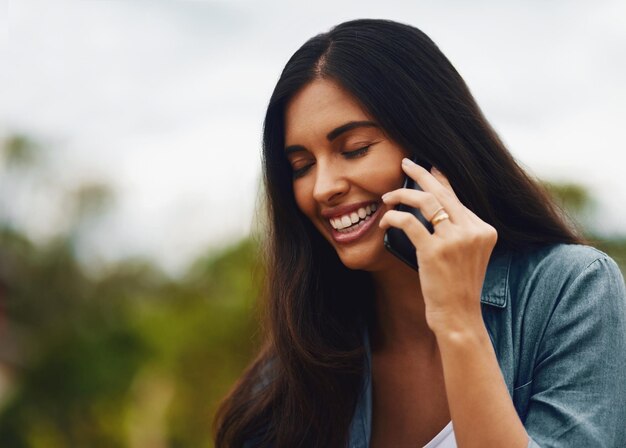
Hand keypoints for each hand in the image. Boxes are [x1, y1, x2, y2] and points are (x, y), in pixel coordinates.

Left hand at [379, 158, 497, 333]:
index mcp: (484, 229)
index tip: (427, 168)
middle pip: (442, 192)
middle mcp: (473, 230)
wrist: (459, 317)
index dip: (439, 180)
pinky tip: (385, 221)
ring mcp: (456, 240)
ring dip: (402, 195)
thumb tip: (431, 204)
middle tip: (405, 164)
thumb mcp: (466, 255)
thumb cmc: (456, 288)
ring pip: (425, 201)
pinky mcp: (436, 250)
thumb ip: (457, 231)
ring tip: (387, 196)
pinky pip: (408, 222)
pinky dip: (393, 217)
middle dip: (421, 174)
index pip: (457, 197)